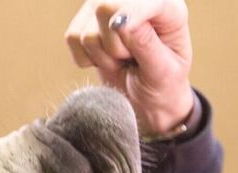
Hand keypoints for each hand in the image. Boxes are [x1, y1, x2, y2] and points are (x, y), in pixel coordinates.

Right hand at [65, 0, 193, 136]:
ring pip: (87, 32)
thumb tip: (121, 22)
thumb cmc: (161, 83)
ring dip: (102, 57)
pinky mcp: (83, 23)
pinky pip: (72, 39)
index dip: (130, 12)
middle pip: (104, 8)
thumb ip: (146, 44)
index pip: (141, 0)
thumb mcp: (163, 70)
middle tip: (130, 58)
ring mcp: (104, 8)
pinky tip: (105, 59)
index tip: (120, 28)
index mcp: (166, 6)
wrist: (145, 97)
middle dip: (114, 45)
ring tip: (121, 60)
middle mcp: (132, 1)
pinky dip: (86, 59)